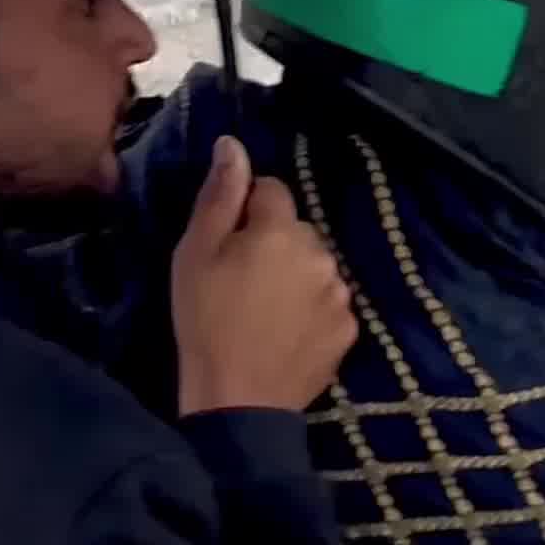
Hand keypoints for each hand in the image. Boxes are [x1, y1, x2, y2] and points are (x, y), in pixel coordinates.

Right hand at [169, 136, 355, 416]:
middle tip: (240, 279)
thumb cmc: (205, 320)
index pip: (272, 189)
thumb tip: (233, 144)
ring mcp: (340, 294)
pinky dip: (311, 308)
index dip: (245, 211)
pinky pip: (328, 301)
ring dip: (295, 275)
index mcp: (281, 229)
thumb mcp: (195, 253)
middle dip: (273, 242)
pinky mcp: (349, 329)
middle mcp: (321, 253)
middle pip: (296, 228)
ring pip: (315, 265)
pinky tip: (286, 331)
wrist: (237, 400)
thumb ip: (220, 195)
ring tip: (263, 309)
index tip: (226, 242)